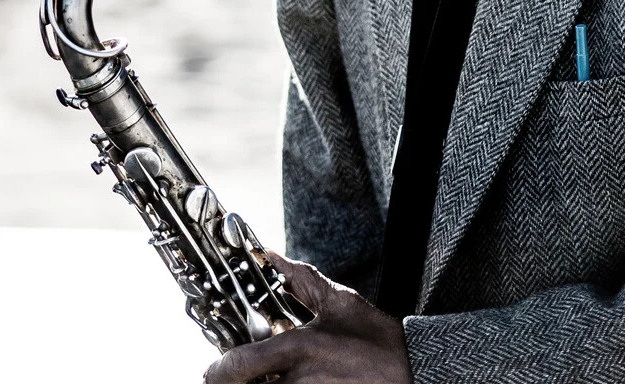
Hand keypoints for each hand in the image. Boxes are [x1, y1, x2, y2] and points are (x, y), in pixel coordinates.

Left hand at [204, 252, 413, 383]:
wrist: (411, 371)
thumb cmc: (375, 337)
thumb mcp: (337, 301)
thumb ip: (299, 278)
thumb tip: (270, 254)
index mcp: (300, 348)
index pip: (240, 365)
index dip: (218, 371)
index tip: (214, 369)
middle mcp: (300, 382)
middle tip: (228, 379)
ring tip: (260, 381)